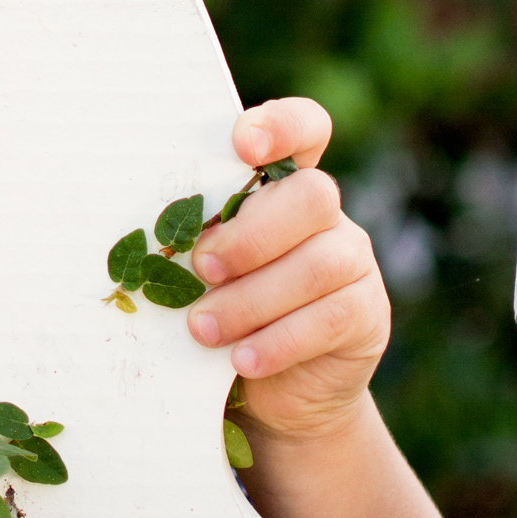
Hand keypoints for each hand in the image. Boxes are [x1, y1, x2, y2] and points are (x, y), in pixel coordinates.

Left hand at [181, 98, 390, 444]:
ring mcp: (353, 262)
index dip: (281, 126)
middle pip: (312, 196)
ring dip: (253, 299)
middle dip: (251, 234)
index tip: (242, 145)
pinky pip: (332, 319)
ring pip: (319, 265)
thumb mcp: (199, 273)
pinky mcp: (366, 315)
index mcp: (279, 186)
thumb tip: (150, 247)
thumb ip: (193, 245)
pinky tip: (244, 358)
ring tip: (203, 329)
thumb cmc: (218, 313)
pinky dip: (279, 340)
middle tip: (203, 268)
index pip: (304, 129)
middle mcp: (324, 214)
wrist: (270, 391)